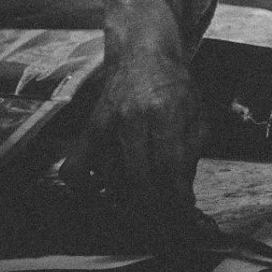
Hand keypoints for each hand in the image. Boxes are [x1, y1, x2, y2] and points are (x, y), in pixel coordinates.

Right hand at [64, 47, 204, 213]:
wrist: (142, 56)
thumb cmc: (173, 86)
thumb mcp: (196, 111)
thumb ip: (192, 149)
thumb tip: (182, 188)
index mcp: (165, 112)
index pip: (169, 165)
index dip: (176, 195)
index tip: (183, 209)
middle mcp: (132, 118)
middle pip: (138, 177)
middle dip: (154, 204)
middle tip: (164, 215)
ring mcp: (106, 124)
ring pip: (110, 178)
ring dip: (126, 198)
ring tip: (142, 202)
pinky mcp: (89, 129)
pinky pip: (76, 168)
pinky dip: (85, 188)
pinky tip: (103, 192)